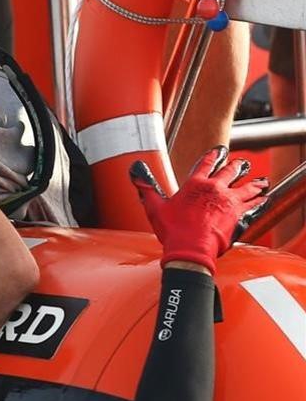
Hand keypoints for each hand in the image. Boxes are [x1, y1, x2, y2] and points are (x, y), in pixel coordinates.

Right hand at [130, 146, 268, 273]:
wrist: (190, 250)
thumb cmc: (173, 231)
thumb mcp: (154, 208)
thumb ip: (146, 186)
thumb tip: (135, 168)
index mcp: (195, 184)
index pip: (206, 164)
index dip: (213, 156)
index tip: (219, 151)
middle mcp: (215, 189)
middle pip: (231, 172)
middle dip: (236, 166)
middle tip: (241, 164)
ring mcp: (230, 202)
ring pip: (247, 187)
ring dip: (254, 183)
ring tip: (260, 181)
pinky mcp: (240, 215)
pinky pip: (254, 205)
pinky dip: (260, 201)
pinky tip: (264, 199)